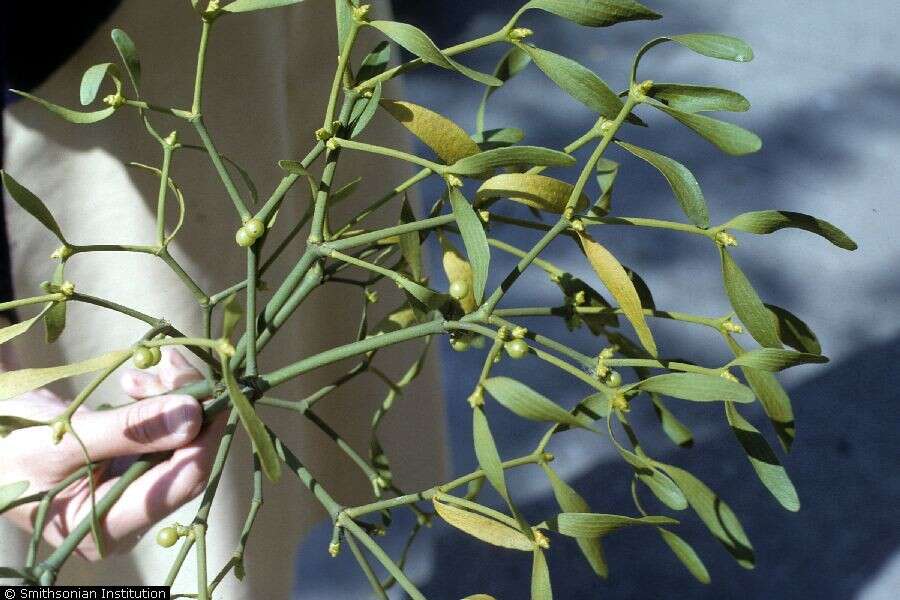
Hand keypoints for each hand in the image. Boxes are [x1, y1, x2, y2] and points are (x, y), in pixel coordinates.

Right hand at [0, 348, 223, 559]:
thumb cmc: (7, 451)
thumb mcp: (64, 440)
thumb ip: (129, 430)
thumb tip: (193, 415)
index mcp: (107, 527)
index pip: (181, 483)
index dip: (203, 435)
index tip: (211, 390)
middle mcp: (128, 515)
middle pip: (187, 460)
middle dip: (189, 407)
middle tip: (172, 364)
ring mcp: (132, 492)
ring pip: (180, 442)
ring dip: (172, 398)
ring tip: (141, 370)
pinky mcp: (131, 467)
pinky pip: (164, 434)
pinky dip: (158, 402)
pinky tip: (134, 383)